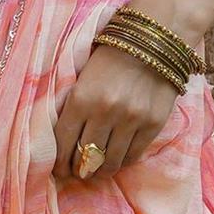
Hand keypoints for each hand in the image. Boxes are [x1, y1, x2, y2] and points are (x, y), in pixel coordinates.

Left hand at [54, 37, 182, 189]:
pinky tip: (117, 160)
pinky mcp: (153, 124)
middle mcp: (105, 112)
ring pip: (110, 162)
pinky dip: (123, 161)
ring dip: (101, 171)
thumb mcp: (84, 76)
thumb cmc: (112, 54)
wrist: (154, 39)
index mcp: (81, 98)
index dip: (59, 162)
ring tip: (97, 172)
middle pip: (86, 157)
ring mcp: (131, 120)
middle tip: (77, 174)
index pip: (63, 141)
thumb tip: (65, 141)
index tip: (59, 171)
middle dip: (79, 170)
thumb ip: (74, 106)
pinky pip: (133, 155)